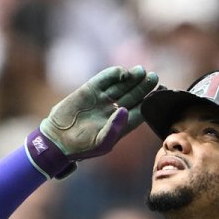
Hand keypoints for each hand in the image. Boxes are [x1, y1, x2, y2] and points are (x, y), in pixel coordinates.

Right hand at [41, 65, 158, 160]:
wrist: (57, 139)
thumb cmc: (82, 147)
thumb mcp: (102, 143)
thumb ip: (115, 128)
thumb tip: (125, 110)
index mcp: (121, 124)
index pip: (140, 110)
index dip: (150, 101)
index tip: (161, 92)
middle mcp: (113, 110)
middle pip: (133, 95)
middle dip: (144, 86)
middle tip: (154, 77)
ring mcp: (102, 99)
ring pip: (121, 86)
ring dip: (131, 78)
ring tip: (141, 71)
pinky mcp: (89, 90)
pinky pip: (104, 80)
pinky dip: (113, 74)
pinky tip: (122, 72)